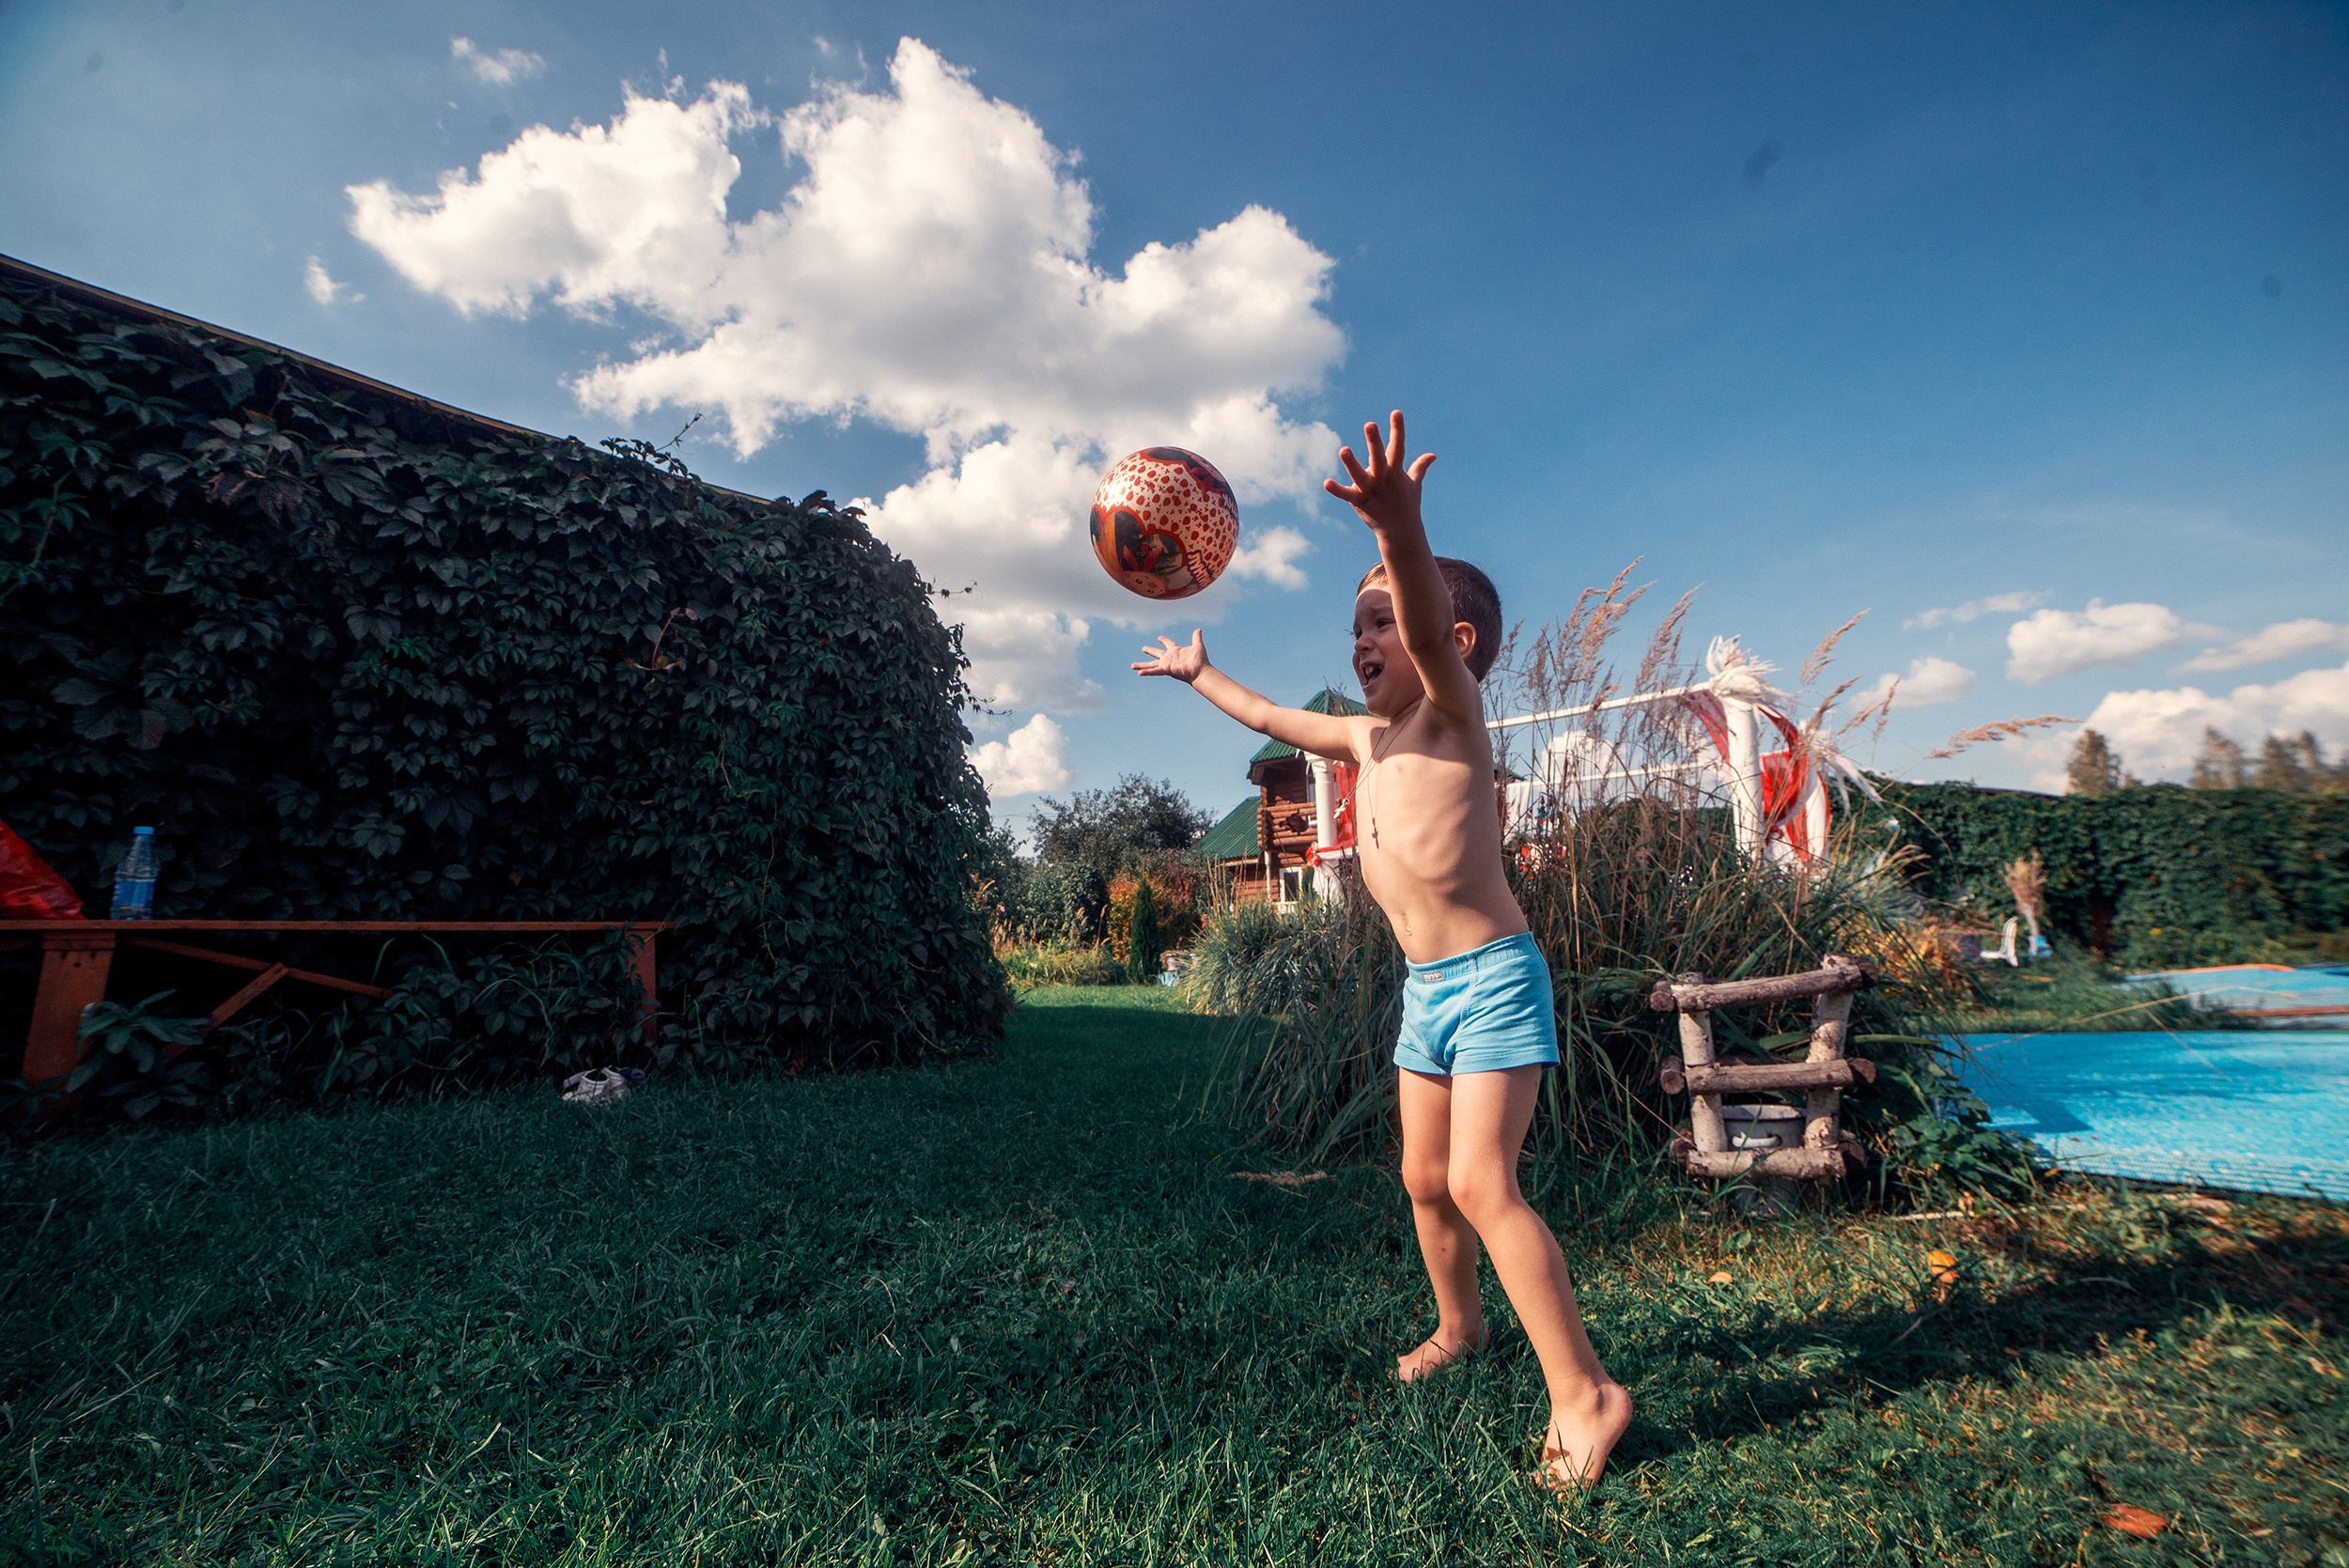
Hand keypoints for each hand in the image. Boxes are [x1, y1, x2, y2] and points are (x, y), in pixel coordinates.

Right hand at [1133, 629, 1209, 682]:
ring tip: (1132, 666)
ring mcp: (1167, 664)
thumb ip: (1196, 637)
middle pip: (1157, 654)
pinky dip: (1147, 672)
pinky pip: (1155, 671)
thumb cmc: (1200, 660)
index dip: (1164, 640)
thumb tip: (1199, 630)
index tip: (1159, 637)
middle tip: (1143, 648)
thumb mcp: (1197, 645)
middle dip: (1150, 651)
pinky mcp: (1166, 669)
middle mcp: (1169, 658)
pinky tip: (1139, 673)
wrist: (1200, 670)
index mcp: (1175, 651)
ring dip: (1142, 665)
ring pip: (1151, 665)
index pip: (1168, 644)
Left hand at [1324, 410, 1435, 533]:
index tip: (1396, 412)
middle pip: (1379, 459)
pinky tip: (1326, 482)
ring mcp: (1371, 491)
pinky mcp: (1360, 502)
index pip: (1398, 448)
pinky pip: (1347, 495)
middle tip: (1370, 424)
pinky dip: (1337, 490)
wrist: (1400, 532)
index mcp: (1396, 472)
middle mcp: (1384, 479)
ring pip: (1361, 475)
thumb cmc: (1406, 504)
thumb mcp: (1414, 484)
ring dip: (1352, 464)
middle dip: (1375, 442)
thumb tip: (1432, 455)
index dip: (1397, 430)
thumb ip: (1420, 467)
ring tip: (1343, 450)